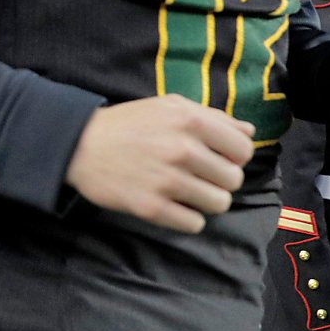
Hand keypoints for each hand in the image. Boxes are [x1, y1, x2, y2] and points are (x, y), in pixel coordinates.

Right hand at [64, 96, 254, 234]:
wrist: (80, 145)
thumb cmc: (129, 124)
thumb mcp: (170, 107)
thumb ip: (213, 117)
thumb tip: (249, 132)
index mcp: (191, 121)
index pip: (244, 150)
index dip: (235, 157)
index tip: (219, 159)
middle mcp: (183, 150)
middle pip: (233, 180)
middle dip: (220, 180)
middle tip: (199, 176)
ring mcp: (168, 181)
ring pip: (219, 204)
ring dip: (206, 201)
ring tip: (187, 192)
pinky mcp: (152, 208)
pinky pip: (194, 224)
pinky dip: (188, 218)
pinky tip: (174, 206)